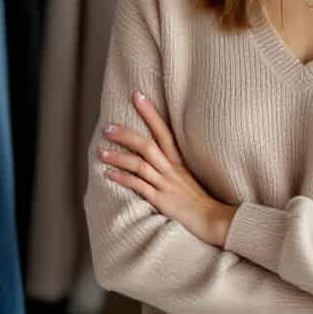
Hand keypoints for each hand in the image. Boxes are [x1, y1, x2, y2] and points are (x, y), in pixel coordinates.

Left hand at [98, 90, 236, 247]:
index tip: (137, 95)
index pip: (163, 130)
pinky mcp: (161, 199)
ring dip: (118, 158)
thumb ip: (170, 164)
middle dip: (126, 135)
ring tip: (100, 152)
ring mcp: (166, 183)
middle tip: (107, 128)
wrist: (211, 218)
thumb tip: (153, 152)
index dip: (150, 112)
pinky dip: (123, 179)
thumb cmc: (197, 198)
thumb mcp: (186, 175)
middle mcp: (171, 168)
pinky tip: (109, 174)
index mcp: (178, 160)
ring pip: (140, 165)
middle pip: (147, 145)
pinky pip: (139, 186)